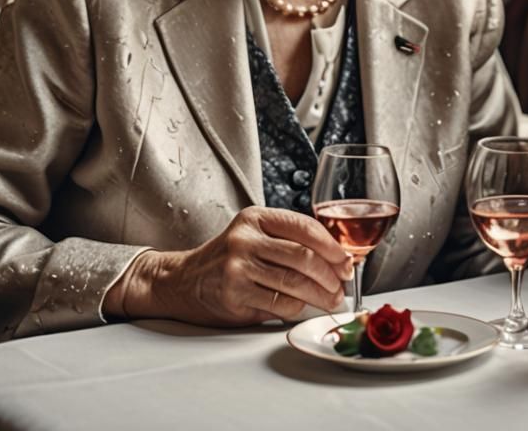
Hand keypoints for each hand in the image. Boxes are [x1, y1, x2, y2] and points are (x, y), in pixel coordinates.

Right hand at [105, 206, 353, 324]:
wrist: (182, 281)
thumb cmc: (228, 258)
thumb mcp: (254, 235)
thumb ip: (289, 241)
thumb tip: (338, 260)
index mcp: (256, 218)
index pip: (304, 226)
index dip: (332, 246)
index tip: (346, 261)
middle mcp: (245, 239)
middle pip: (303, 256)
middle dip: (330, 274)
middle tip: (341, 286)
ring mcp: (237, 267)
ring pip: (294, 282)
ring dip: (320, 295)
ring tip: (331, 300)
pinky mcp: (233, 294)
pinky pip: (278, 304)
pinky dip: (297, 308)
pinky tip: (302, 308)